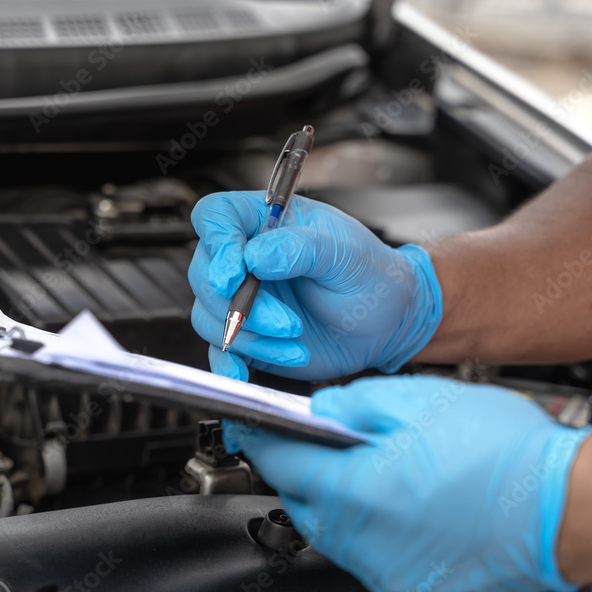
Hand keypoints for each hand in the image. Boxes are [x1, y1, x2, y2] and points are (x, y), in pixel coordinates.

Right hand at [189, 191, 441, 380]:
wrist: (387, 323)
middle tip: (286, 323)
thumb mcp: (346, 254)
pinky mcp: (246, 335)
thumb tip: (255, 256)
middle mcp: (245, 258)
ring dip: (247, 337)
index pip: (216, 217)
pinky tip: (245, 374)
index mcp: (266, 222)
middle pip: (204, 273)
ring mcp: (242, 298)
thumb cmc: (371, 277)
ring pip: (209, 315)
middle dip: (241, 305)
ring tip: (294, 342)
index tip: (234, 275)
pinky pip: (218, 351)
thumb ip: (301, 248)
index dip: (216, 243)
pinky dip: (227, 364)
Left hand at [224, 375, 591, 591]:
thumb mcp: (415, 400)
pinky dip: (373, 530)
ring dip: (341, 499)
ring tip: (383, 469)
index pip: (278, 464)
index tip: (252, 424)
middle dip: (305, 468)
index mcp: (354, 492)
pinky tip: (406, 503)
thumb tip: (315, 409)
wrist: (569, 507)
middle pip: (301, 500)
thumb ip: (349, 403)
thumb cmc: (502, 453)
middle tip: (333, 440)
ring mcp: (385, 575)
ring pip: (333, 531)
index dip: (261, 438)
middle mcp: (362, 543)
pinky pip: (368, 556)